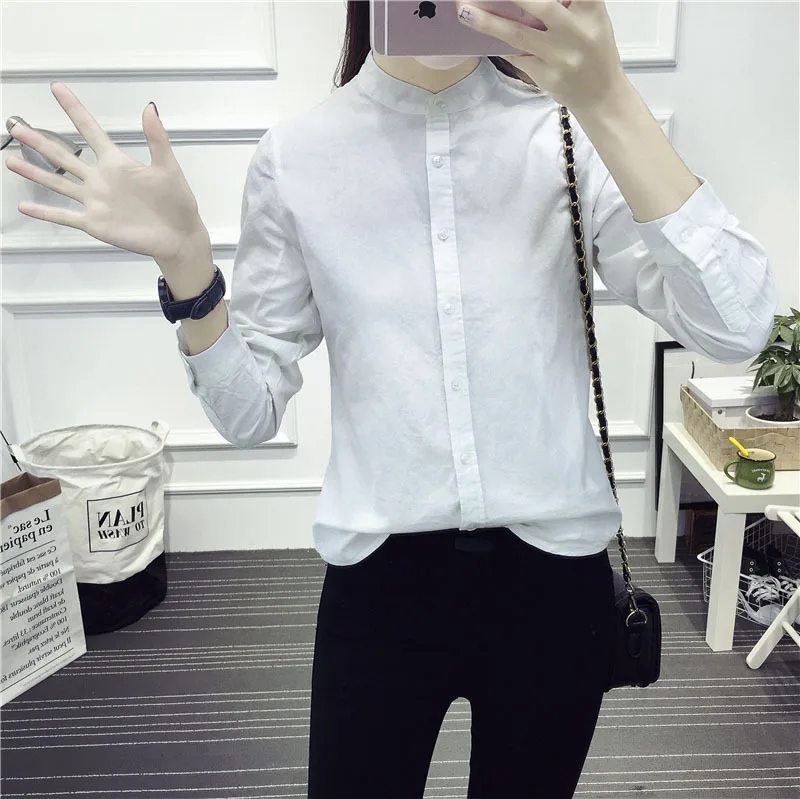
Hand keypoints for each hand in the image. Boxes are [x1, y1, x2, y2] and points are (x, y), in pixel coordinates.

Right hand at [4, 83, 208, 264]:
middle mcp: (102, 180)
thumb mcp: (168, 168)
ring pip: (58, 183)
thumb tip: (150, 108)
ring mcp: (96, 201)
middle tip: (17, 127)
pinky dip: (45, 213)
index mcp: (117, 163)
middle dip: (39, 142)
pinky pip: (65, 216)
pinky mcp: (96, 223)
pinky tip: (24, 208)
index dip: (74, 109)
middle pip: (64, 156)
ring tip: (11, 161)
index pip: (90, 131)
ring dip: (35, 173)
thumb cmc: (178, 203)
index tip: (57, 89)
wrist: (179, 236)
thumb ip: (156, 139)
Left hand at [457, 0, 627, 111]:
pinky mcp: (546, 76)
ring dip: (488, 22)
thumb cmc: (594, 52)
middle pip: (540, 6)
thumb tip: (521, 1)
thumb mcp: (592, 20)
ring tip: (464, 11)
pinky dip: (501, 44)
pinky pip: (517, 56)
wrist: (601, 96)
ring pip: (518, 34)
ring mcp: (559, 57)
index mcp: (591, 12)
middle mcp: (576, 32)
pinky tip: (483, 34)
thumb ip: (568, 4)